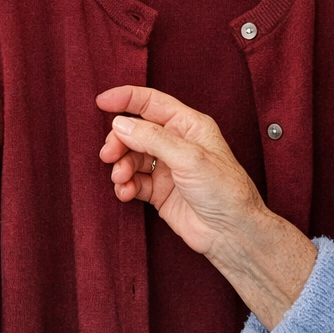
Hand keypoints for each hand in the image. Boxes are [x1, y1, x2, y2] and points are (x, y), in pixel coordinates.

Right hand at [97, 85, 318, 328]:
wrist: (232, 233)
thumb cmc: (224, 190)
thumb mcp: (189, 157)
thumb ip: (152, 138)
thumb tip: (121, 124)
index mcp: (189, 125)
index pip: (152, 103)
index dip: (126, 99)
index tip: (101, 102)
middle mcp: (177, 144)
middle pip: (136, 131)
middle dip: (119, 141)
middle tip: (108, 155)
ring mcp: (167, 168)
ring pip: (131, 157)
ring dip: (121, 166)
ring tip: (121, 178)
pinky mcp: (160, 191)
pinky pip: (133, 181)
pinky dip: (125, 185)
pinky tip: (125, 192)